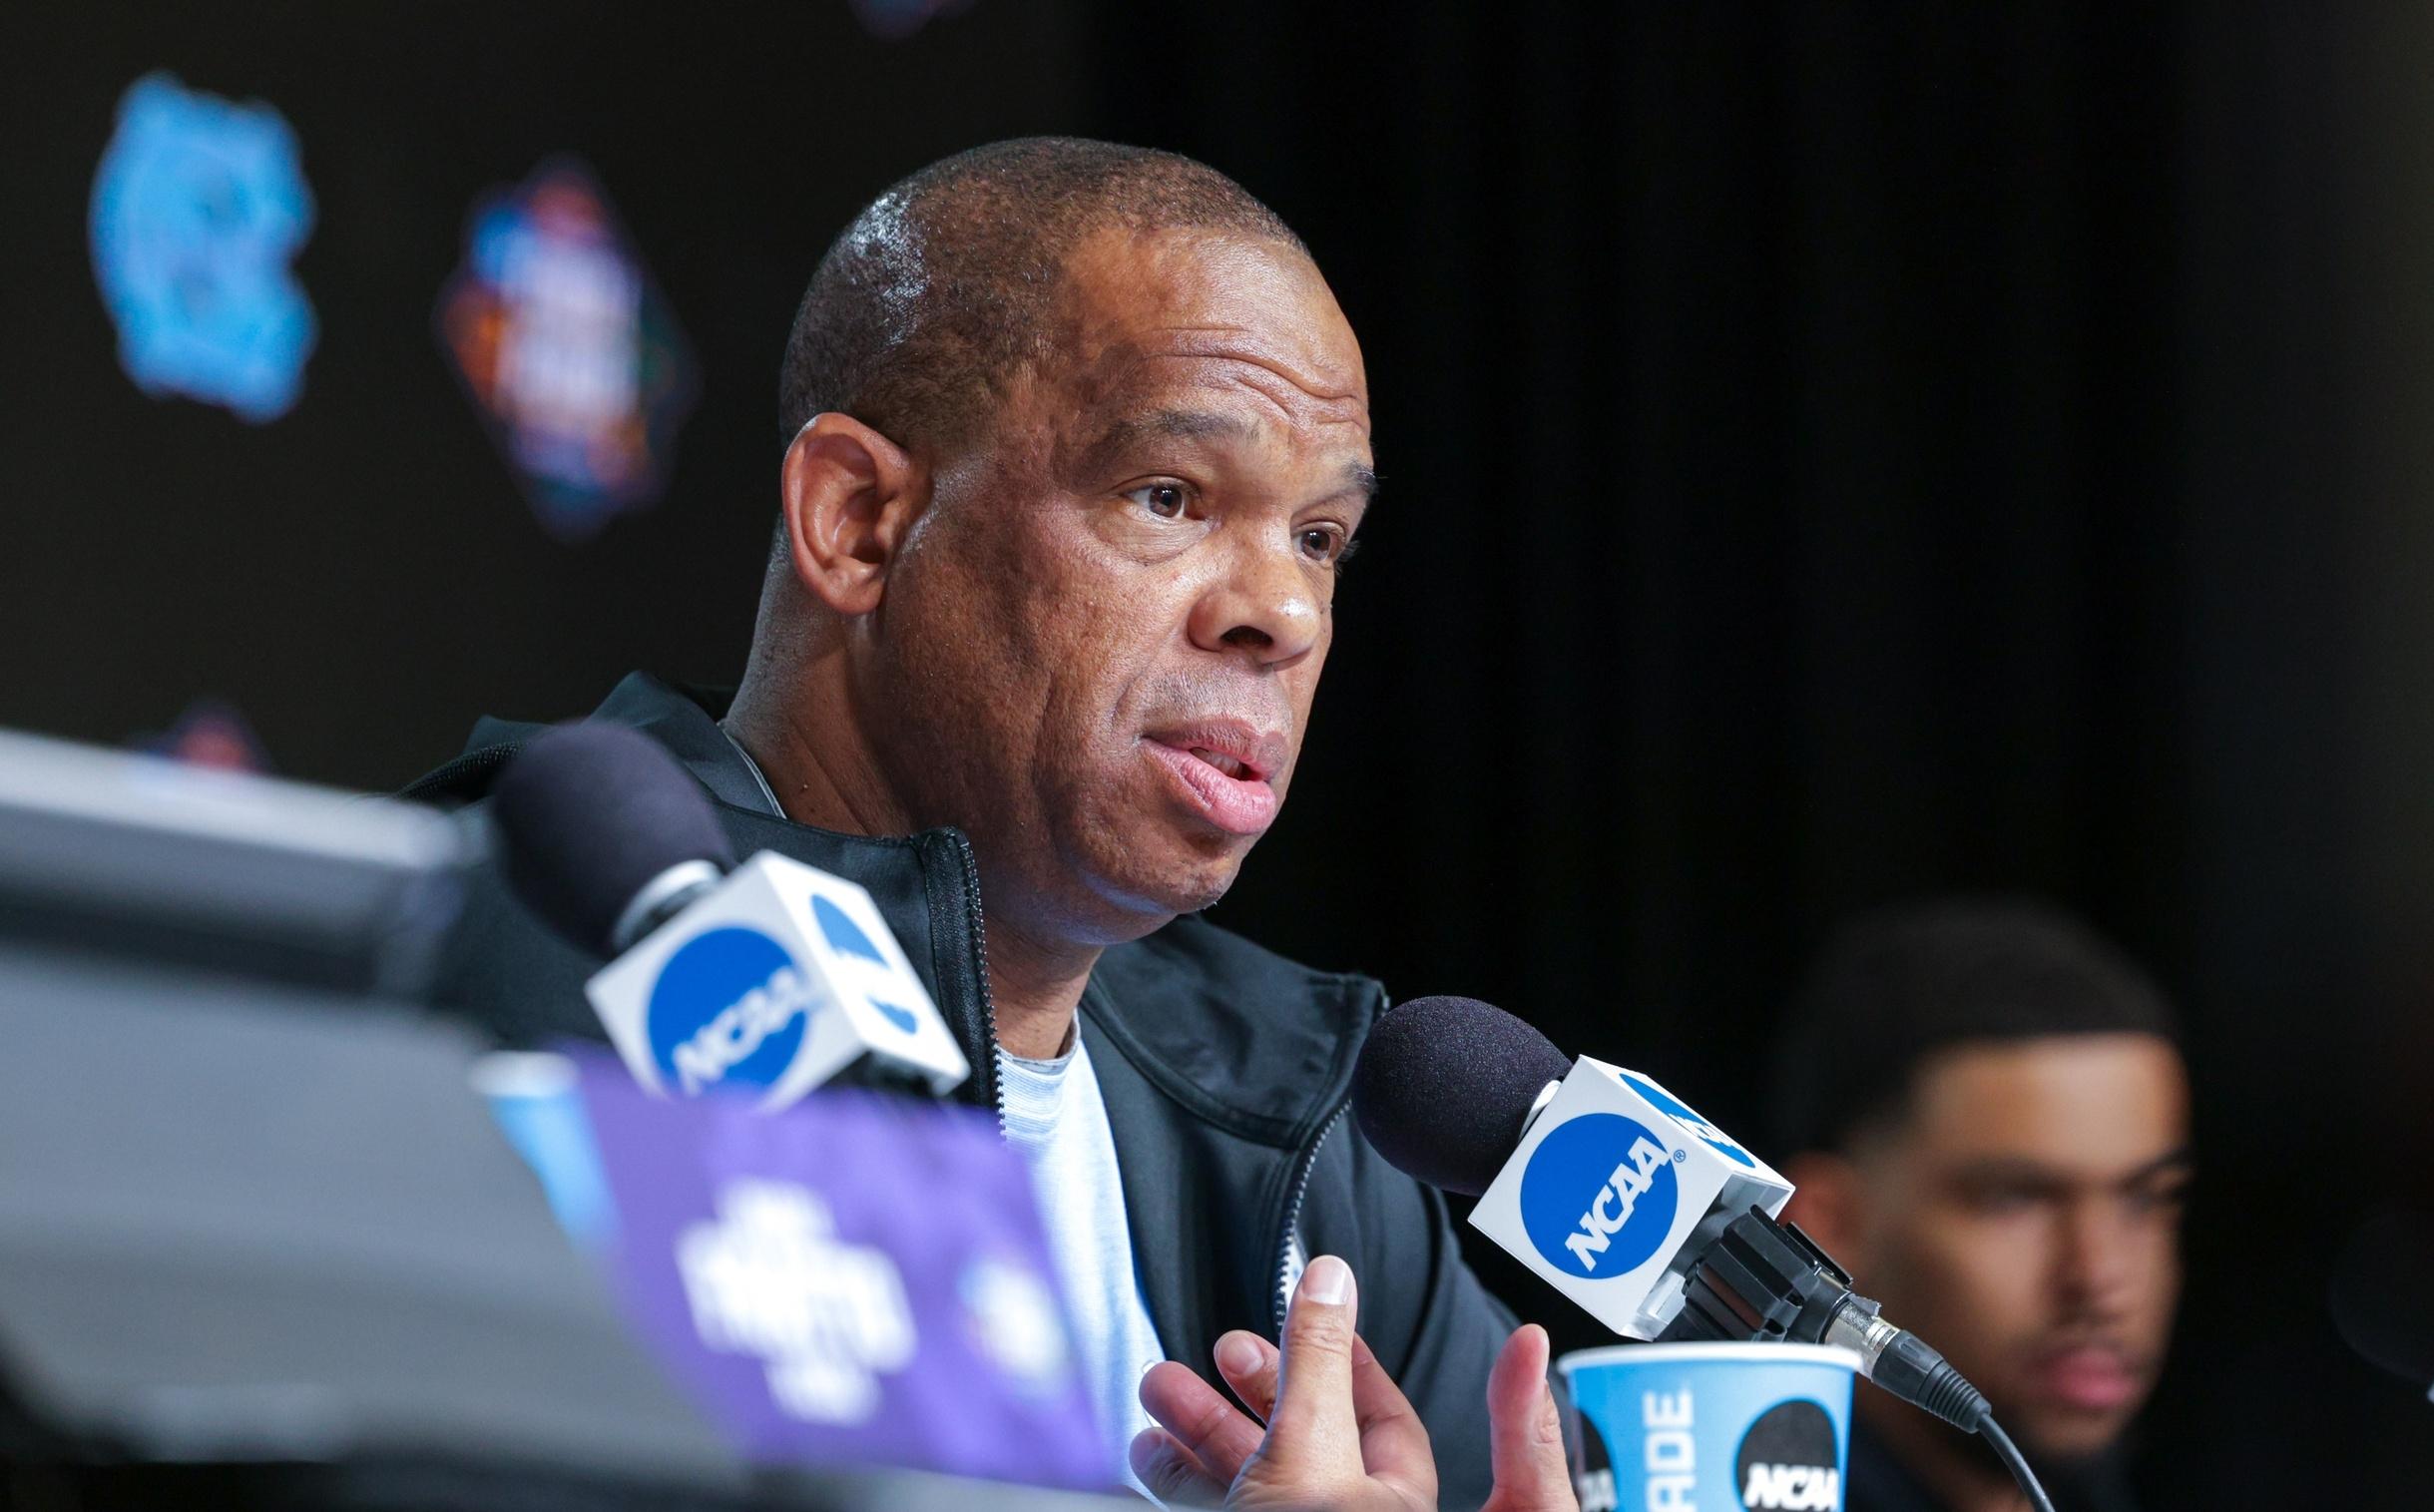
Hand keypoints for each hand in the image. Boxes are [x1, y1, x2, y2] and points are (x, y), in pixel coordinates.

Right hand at [1131, 1253, 1575, 1510]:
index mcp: (1402, 1511)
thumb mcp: (1308, 1457)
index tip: (1308, 1313)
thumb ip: (1315, 1363)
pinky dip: (1187, 1483)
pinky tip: (1152, 1456)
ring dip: (1202, 1435)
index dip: (1341, 1358)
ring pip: (1256, 1485)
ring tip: (1158, 1394)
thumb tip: (1332, 1278)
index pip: (1382, 1418)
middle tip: (1215, 1352)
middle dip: (1252, 1391)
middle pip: (1310, 1446)